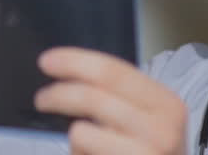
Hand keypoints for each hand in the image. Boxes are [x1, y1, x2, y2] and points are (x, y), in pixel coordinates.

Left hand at [34, 47, 186, 154]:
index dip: (76, 62)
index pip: (114, 72)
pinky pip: (81, 153)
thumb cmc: (148, 148)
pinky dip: (78, 153)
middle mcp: (162, 130)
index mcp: (166, 104)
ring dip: (73, 134)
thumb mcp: (145, 116)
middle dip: (58, 94)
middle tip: (42, 98)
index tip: (47, 61)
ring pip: (81, 132)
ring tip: (81, 140)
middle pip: (94, 98)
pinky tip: (90, 154)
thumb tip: (68, 73)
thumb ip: (116, 95)